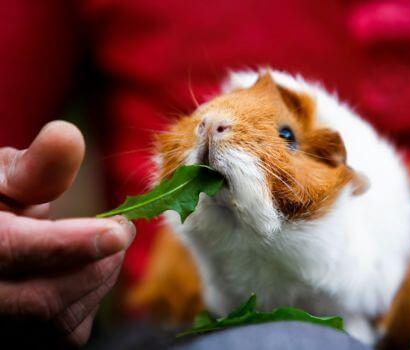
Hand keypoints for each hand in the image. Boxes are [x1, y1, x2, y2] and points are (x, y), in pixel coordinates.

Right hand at [0, 121, 135, 347]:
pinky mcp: (22, 341)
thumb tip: (68, 136)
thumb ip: (36, 168)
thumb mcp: (3, 176)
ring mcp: (1, 326)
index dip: (68, 245)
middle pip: (43, 297)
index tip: (118, 232)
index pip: (9, 250)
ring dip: (97, 279)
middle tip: (119, 229)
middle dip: (97, 261)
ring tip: (96, 246)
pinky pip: (67, 333)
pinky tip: (83, 273)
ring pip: (59, 321)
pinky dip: (89, 301)